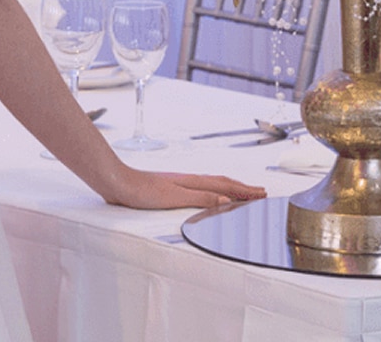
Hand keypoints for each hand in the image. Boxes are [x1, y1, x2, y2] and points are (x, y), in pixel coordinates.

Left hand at [100, 166, 265, 209]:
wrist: (118, 183)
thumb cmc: (142, 190)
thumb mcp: (175, 197)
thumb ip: (201, 198)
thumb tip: (226, 200)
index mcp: (193, 182)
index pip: (225, 186)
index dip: (244, 191)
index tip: (261, 194)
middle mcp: (189, 180)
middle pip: (222, 183)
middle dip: (242, 188)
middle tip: (259, 192)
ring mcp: (180, 183)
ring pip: (212, 185)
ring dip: (229, 189)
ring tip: (241, 193)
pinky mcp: (170, 189)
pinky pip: (201, 190)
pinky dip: (214, 192)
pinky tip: (209, 196)